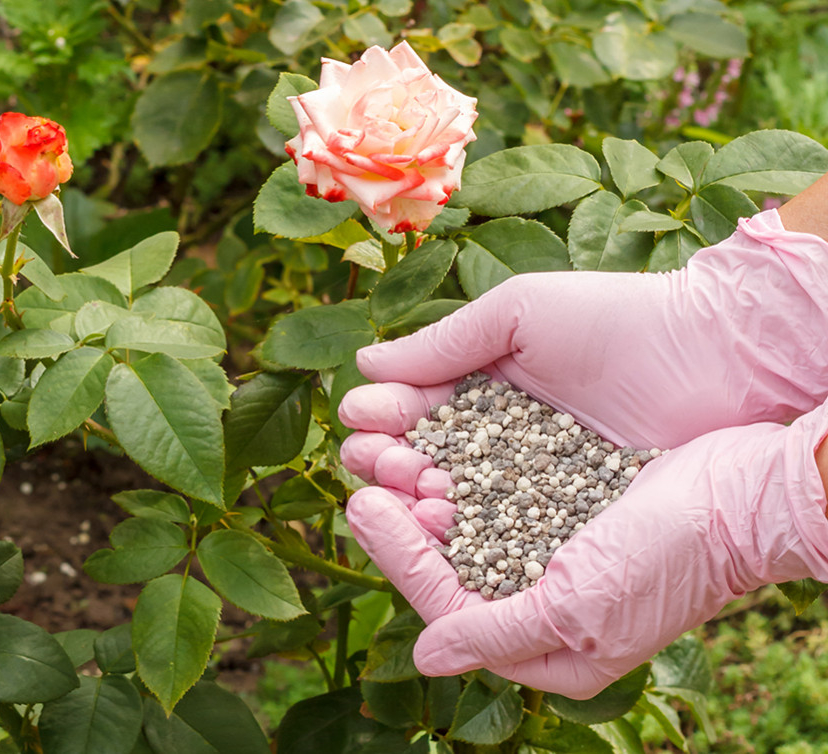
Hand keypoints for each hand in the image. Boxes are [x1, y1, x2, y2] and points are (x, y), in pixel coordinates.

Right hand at [339, 209, 827, 482]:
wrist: (716, 356)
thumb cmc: (618, 320)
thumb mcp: (520, 313)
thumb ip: (443, 344)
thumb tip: (364, 364)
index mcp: (483, 386)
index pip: (414, 409)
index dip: (382, 416)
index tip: (360, 416)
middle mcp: (499, 440)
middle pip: (423, 459)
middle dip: (387, 459)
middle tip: (375, 458)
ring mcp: (530, 486)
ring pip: (455, 500)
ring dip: (415, 496)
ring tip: (400, 488)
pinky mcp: (564, 523)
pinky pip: (503, 532)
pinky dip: (466, 530)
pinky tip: (440, 521)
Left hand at [345, 400, 827, 698]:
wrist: (746, 495)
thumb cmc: (668, 561)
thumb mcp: (577, 613)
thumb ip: (495, 634)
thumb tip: (425, 656)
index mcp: (544, 646)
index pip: (444, 602)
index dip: (397, 555)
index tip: (362, 505)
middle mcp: (541, 601)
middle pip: (448, 561)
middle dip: (404, 516)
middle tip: (365, 467)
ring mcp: (553, 551)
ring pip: (466, 521)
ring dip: (426, 484)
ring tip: (393, 448)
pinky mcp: (565, 505)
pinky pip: (497, 490)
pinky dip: (465, 467)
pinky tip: (438, 440)